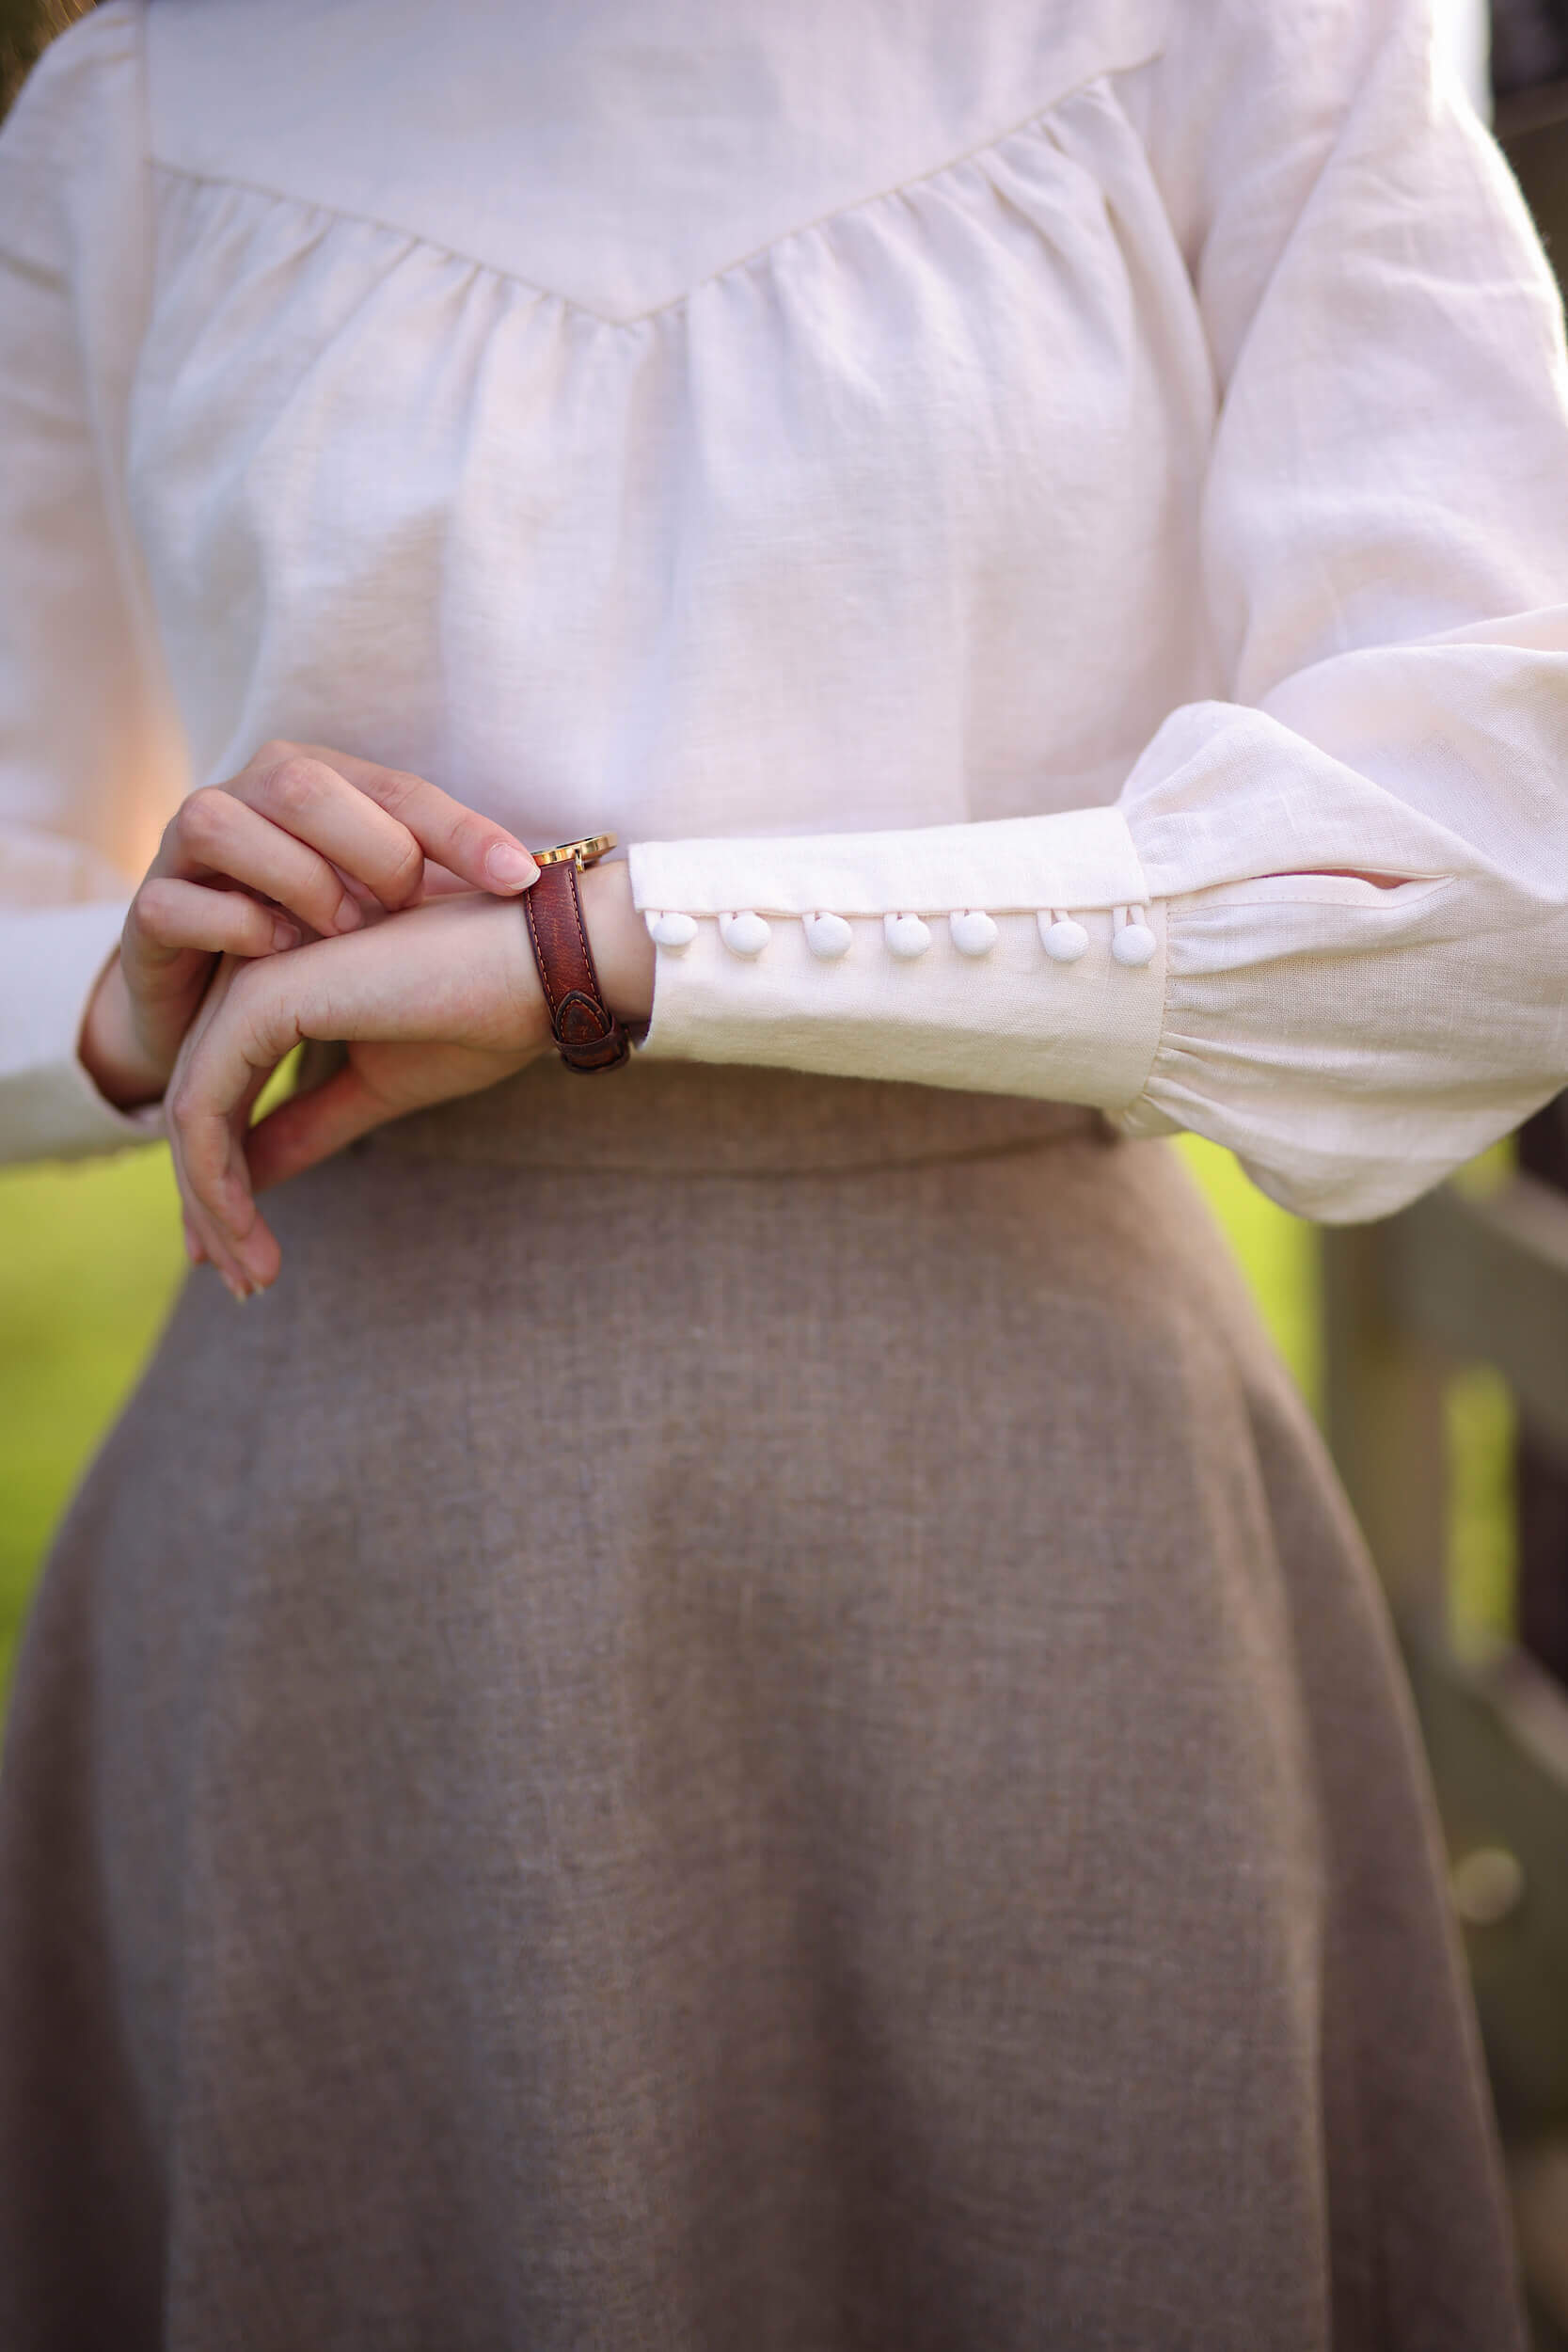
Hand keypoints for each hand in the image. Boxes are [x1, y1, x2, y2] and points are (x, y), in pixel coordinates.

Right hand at [79, 741, 539, 1109]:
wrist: (211, 1005)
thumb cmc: (315, 942)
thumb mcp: (385, 909)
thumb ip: (441, 885)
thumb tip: (544, 882)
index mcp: (315, 781)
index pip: (397, 789)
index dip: (461, 831)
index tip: (523, 880)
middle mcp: (245, 796)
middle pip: (300, 780)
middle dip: (366, 848)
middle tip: (403, 911)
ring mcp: (185, 851)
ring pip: (223, 821)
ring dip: (296, 882)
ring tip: (340, 934)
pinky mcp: (147, 914)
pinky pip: (176, 903)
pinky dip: (234, 926)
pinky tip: (279, 954)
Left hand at [166, 860, 654, 1297]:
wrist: (546, 965)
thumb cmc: (484, 1013)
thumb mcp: (378, 1088)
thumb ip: (308, 1124)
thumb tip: (249, 1180)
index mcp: (280, 984)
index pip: (223, 1091)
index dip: (223, 1179)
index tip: (244, 1256)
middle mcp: (250, 973)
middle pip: (196, 1105)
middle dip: (210, 1204)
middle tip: (244, 1282)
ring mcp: (249, 979)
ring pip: (190, 1112)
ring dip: (212, 1206)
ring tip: (251, 1277)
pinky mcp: (258, 999)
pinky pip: (205, 1107)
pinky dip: (215, 1181)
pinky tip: (242, 1234)